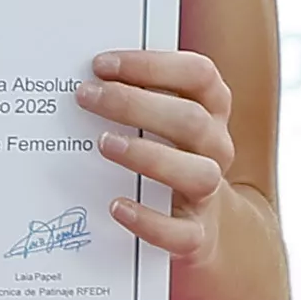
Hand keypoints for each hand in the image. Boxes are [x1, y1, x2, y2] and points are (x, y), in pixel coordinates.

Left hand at [81, 48, 237, 269]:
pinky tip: (116, 206)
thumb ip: (135, 96)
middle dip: (135, 104)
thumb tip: (84, 80)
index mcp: (212, 109)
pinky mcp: (196, 235)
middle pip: (191, 120)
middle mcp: (216, 147)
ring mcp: (209, 192)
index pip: (198, 74)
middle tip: (87, 97)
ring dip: (148, 156)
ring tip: (104, 144)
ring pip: (197, 173)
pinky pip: (182, 233)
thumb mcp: (162, 119)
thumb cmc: (168, 154)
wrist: (200, 221)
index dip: (152, 64)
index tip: (101, 64)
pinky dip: (149, 221)